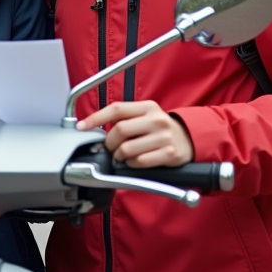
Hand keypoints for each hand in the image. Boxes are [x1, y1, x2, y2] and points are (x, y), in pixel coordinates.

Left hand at [77, 101, 193, 167]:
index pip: (117, 109)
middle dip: (109, 143)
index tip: (82, 126)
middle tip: (111, 148)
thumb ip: (125, 119)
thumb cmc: (160, 129)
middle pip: (120, 130)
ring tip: (123, 155)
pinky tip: (134, 161)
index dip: (96, 118)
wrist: (189, 139)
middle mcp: (156, 120)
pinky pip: (139, 162)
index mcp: (147, 107)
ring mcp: (164, 137)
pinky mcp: (169, 154)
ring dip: (119, 156)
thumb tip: (95, 127)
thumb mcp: (145, 116)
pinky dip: (131, 164)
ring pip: (127, 149)